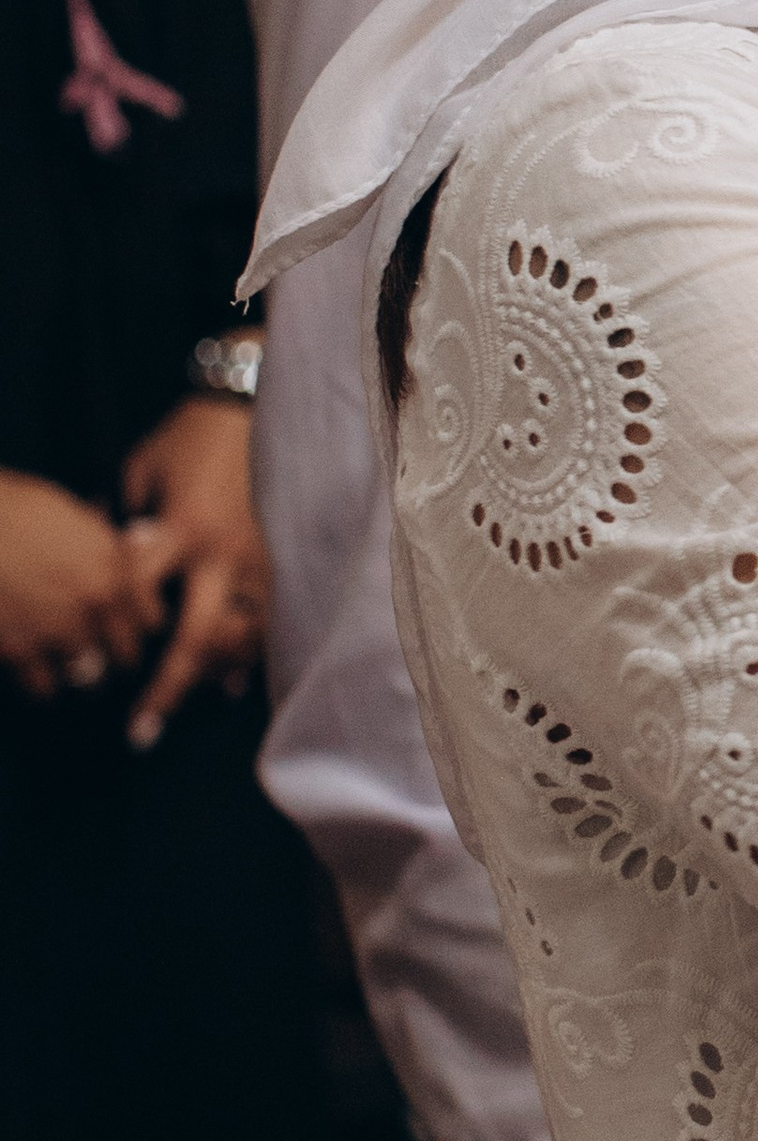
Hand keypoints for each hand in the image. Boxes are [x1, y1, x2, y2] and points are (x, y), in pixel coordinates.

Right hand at [0, 471, 157, 696]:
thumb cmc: (15, 508)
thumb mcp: (76, 516)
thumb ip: (110, 545)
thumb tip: (143, 545)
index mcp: (114, 569)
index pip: (151, 620)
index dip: (135, 623)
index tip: (122, 623)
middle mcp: (95, 604)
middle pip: (126, 655)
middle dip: (112, 652)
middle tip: (93, 646)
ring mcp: (58, 630)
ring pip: (87, 675)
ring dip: (75, 668)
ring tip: (60, 656)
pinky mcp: (19, 650)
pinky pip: (44, 687)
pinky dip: (39, 681)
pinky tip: (30, 667)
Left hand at [118, 397, 268, 745]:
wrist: (249, 410)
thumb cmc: (186, 438)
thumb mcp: (140, 472)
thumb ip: (124, 521)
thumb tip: (106, 561)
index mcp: (182, 530)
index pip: (141, 595)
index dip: (117, 628)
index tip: (97, 658)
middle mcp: (223, 557)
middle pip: (197, 639)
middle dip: (167, 688)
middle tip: (140, 730)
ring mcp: (257, 565)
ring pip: (240, 641)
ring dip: (211, 677)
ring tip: (190, 704)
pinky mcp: (278, 564)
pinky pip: (265, 623)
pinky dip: (246, 655)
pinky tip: (229, 682)